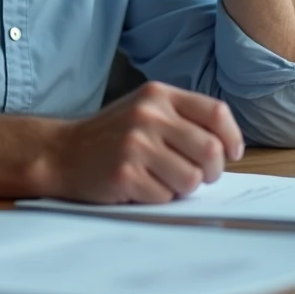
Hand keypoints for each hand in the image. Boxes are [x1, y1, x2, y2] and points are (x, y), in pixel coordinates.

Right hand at [47, 81, 243, 203]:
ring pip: (191, 179)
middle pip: (210, 150)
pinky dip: (158, 198)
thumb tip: (228, 147)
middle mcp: (148, 115)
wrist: (62, 152)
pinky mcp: (124, 173)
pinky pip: (165, 196)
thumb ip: (184, 119)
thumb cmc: (113, 135)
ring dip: (183, 187)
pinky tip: (140, 186)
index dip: (232, 137)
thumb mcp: (146, 110)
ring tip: (163, 179)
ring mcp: (135, 144)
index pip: (216, 112)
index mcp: (159, 95)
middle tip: (199, 176)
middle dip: (212, 171)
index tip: (232, 153)